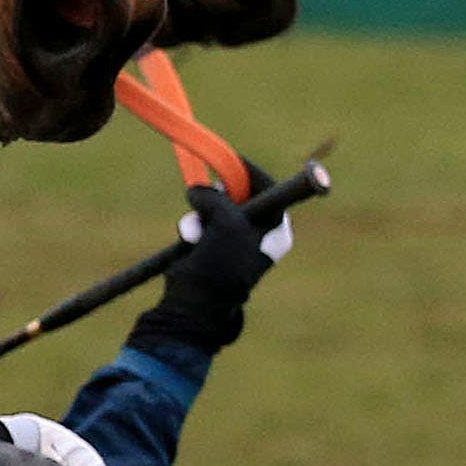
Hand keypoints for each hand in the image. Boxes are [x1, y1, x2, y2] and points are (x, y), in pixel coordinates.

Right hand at [135, 169, 289, 352]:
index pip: (268, 189)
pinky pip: (201, 224)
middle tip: (208, 192)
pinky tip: (190, 238)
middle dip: (219, 195)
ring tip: (196, 229)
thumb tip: (198, 190)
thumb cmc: (223, 265)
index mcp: (276, 230)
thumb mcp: (226, 221)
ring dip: (201, 214)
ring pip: (215, 209)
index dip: (250, 173)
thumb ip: (216, 198)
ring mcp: (234, 242)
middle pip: (239, 197)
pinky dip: (193, 226)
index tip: (231, 161)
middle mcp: (258, 234)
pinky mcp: (211, 248)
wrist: (196, 304)